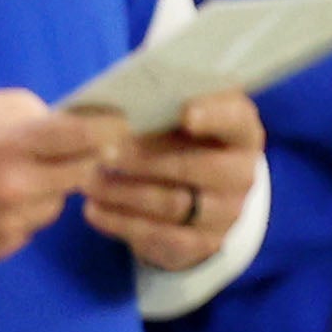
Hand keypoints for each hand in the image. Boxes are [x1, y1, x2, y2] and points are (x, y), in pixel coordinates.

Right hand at [0, 90, 108, 277]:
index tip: (119, 126)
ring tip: (7, 180)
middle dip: (84, 161)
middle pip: (85, 174)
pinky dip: (18, 216)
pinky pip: (26, 229)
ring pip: (56, 206)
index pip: (87, 137)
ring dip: (47, 191)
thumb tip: (58, 122)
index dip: (111, 130)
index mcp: (11, 146)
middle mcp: (19, 190)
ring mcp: (10, 227)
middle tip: (71, 151)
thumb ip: (19, 113)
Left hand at [76, 89, 261, 274]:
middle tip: (104, 152)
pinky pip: (160, 237)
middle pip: (196, 167)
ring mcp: (226, 212)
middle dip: (146, 159)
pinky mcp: (203, 243)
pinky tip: (93, 210)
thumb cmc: (180, 138)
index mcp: (242, 132)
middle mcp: (241, 174)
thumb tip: (126, 88)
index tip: (185, 113)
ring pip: (173, 204)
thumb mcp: (181, 114)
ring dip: (124, 193)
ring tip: (88, 181)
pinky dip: (121, 223)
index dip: (213, 116)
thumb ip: (164, 101)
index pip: (236, 120)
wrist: (195, 192)